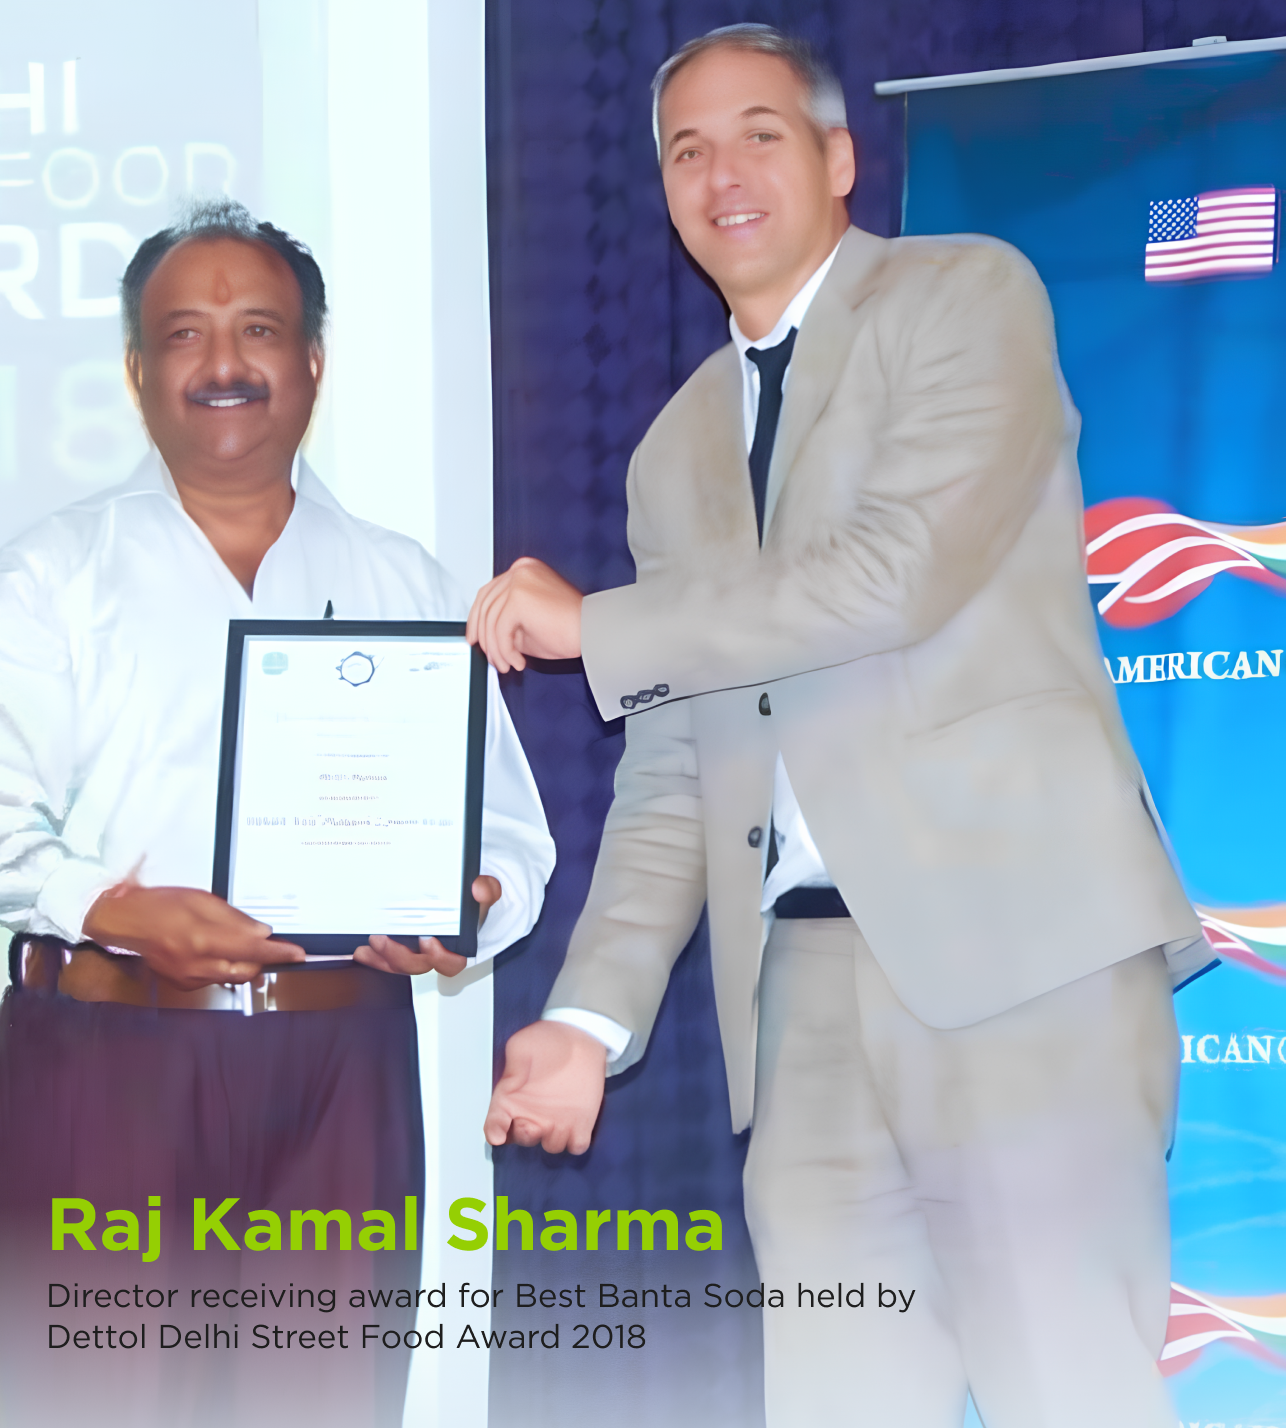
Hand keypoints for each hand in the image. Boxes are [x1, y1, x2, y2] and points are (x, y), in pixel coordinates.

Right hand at [82, 884, 305, 990]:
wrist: (125, 923)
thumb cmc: (161, 905)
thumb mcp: (202, 900)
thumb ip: (234, 919)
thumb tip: (262, 932)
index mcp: (204, 939)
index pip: (254, 950)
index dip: (279, 953)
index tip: (298, 954)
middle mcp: (198, 964)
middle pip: (248, 969)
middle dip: (263, 958)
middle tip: (273, 946)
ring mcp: (190, 978)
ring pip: (233, 976)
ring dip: (245, 963)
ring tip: (242, 945)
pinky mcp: (184, 984)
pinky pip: (216, 979)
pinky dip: (225, 967)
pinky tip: (218, 952)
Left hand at [353, 876, 500, 976]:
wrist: (461, 903)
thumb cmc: (471, 905)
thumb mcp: (484, 894)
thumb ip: (487, 891)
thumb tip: (478, 888)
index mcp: (458, 947)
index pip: (452, 962)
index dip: (440, 957)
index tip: (428, 941)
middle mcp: (435, 955)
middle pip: (418, 967)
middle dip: (399, 956)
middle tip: (384, 939)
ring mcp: (415, 954)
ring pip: (398, 966)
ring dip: (381, 957)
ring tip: (370, 941)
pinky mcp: (399, 949)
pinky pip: (384, 960)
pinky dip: (372, 957)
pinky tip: (361, 948)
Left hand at [467, 557, 582, 672]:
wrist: (593, 632)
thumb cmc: (570, 628)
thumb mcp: (529, 622)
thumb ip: (507, 621)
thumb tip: (485, 634)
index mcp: (524, 570)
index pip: (490, 592)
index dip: (478, 617)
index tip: (475, 635)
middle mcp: (520, 570)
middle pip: (485, 604)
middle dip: (483, 635)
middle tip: (488, 656)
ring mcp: (519, 581)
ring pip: (491, 621)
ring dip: (496, 649)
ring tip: (507, 664)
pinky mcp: (519, 598)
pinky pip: (500, 630)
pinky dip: (505, 651)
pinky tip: (517, 661)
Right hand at [484, 1019, 606, 1153]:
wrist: (579, 1035)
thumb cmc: (548, 1039)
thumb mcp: (522, 1044)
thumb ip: (513, 1063)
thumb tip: (512, 1081)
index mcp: (512, 1099)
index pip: (495, 1124)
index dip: (494, 1130)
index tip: (497, 1133)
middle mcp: (531, 1114)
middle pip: (522, 1139)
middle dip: (523, 1136)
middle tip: (528, 1123)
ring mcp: (556, 1120)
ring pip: (550, 1145)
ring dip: (551, 1137)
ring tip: (555, 1120)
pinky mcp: (581, 1122)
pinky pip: (577, 1144)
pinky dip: (576, 1141)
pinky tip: (576, 1126)